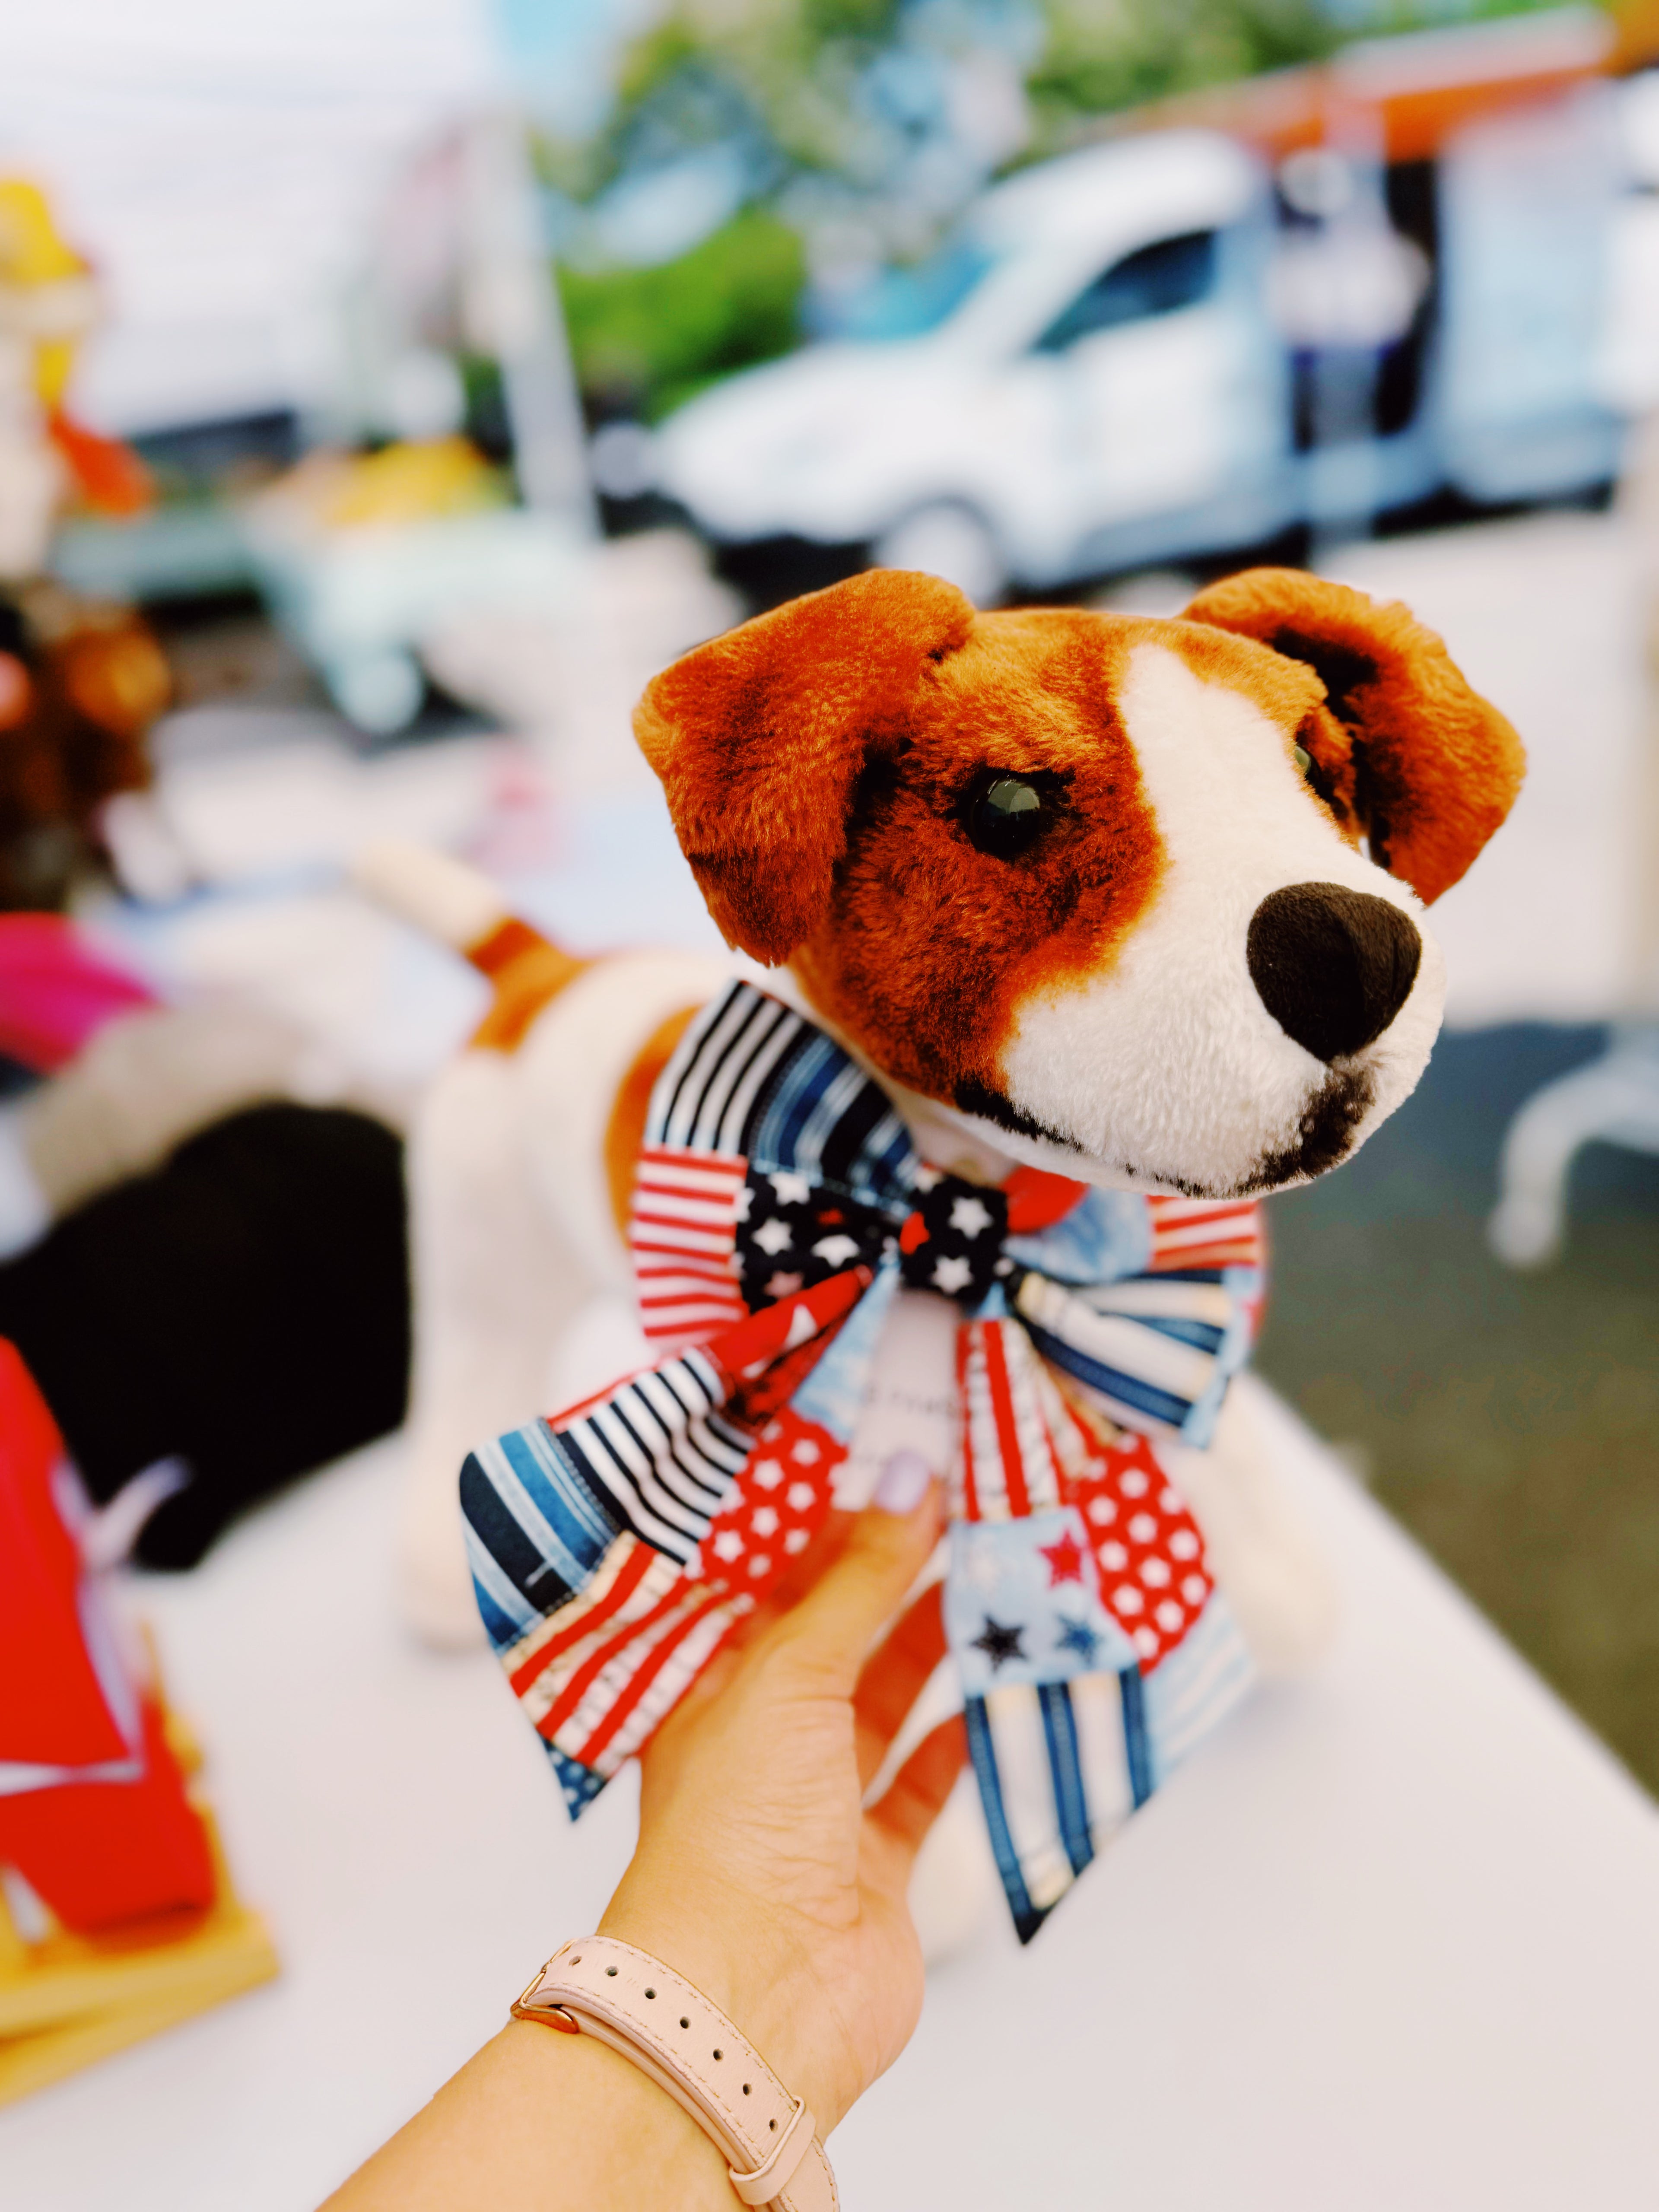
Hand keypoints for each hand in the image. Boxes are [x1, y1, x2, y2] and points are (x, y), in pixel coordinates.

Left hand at [599, 1453, 965, 2134]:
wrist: (751, 1998)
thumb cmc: (733, 1832)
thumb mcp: (790, 1674)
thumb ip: (857, 1581)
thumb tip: (909, 1480)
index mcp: (709, 1688)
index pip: (771, 1585)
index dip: (829, 1527)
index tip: (890, 1468)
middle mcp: (758, 1742)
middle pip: (835, 1638)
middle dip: (893, 1576)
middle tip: (960, 1506)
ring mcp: (816, 1807)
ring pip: (884, 1704)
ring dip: (934, 1645)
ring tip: (991, 1574)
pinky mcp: (873, 1866)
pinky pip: (923, 1785)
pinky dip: (962, 1740)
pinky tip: (994, 1689)